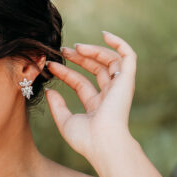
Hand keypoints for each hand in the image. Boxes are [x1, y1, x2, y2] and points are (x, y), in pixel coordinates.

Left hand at [44, 30, 136, 166]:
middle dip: (79, 58)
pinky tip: (104, 34)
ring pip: (109, 60)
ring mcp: (119, 87)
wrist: (103, 143)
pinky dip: (119, 43)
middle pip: (95, 69)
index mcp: (97, 106)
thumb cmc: (86, 139)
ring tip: (76, 46)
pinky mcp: (127, 79)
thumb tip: (49, 91)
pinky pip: (128, 55)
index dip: (66, 73)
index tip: (51, 65)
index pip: (80, 83)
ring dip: (93, 50)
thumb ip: (57, 106)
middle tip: (63, 50)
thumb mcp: (65, 122)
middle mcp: (110, 95)